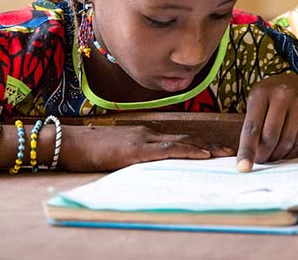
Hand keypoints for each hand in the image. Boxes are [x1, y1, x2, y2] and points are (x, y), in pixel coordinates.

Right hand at [61, 125, 232, 171]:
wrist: (67, 142)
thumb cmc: (87, 149)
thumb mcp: (116, 151)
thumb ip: (133, 154)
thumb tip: (147, 163)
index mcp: (144, 134)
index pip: (178, 138)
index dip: (199, 144)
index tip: (216, 150)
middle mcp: (148, 133)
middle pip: (187, 138)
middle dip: (210, 145)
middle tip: (229, 152)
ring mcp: (143, 140)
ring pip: (183, 142)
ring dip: (206, 148)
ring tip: (224, 154)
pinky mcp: (136, 150)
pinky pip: (168, 150)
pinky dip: (188, 151)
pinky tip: (203, 154)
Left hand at [237, 73, 297, 171]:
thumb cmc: (273, 97)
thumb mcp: (258, 102)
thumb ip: (253, 125)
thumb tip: (247, 157)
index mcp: (261, 92)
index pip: (252, 127)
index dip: (247, 150)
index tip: (243, 168)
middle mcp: (282, 95)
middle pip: (270, 136)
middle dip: (263, 155)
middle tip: (260, 161)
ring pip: (286, 140)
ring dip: (277, 154)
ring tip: (272, 157)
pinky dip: (290, 150)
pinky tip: (285, 151)